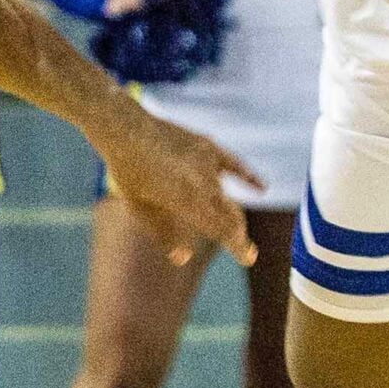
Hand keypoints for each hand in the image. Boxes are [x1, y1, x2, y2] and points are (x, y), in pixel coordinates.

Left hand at [94, 109, 258, 266]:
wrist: (127, 129)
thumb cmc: (128, 172)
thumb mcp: (141, 209)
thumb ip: (164, 234)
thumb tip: (182, 258)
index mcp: (189, 202)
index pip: (223, 230)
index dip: (238, 246)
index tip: (248, 258)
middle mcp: (204, 184)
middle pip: (231, 215)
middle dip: (239, 235)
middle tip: (246, 252)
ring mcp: (208, 163)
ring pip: (227, 194)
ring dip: (232, 213)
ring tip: (237, 229)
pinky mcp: (207, 147)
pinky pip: (234, 164)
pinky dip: (248, 177)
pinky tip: (261, 188)